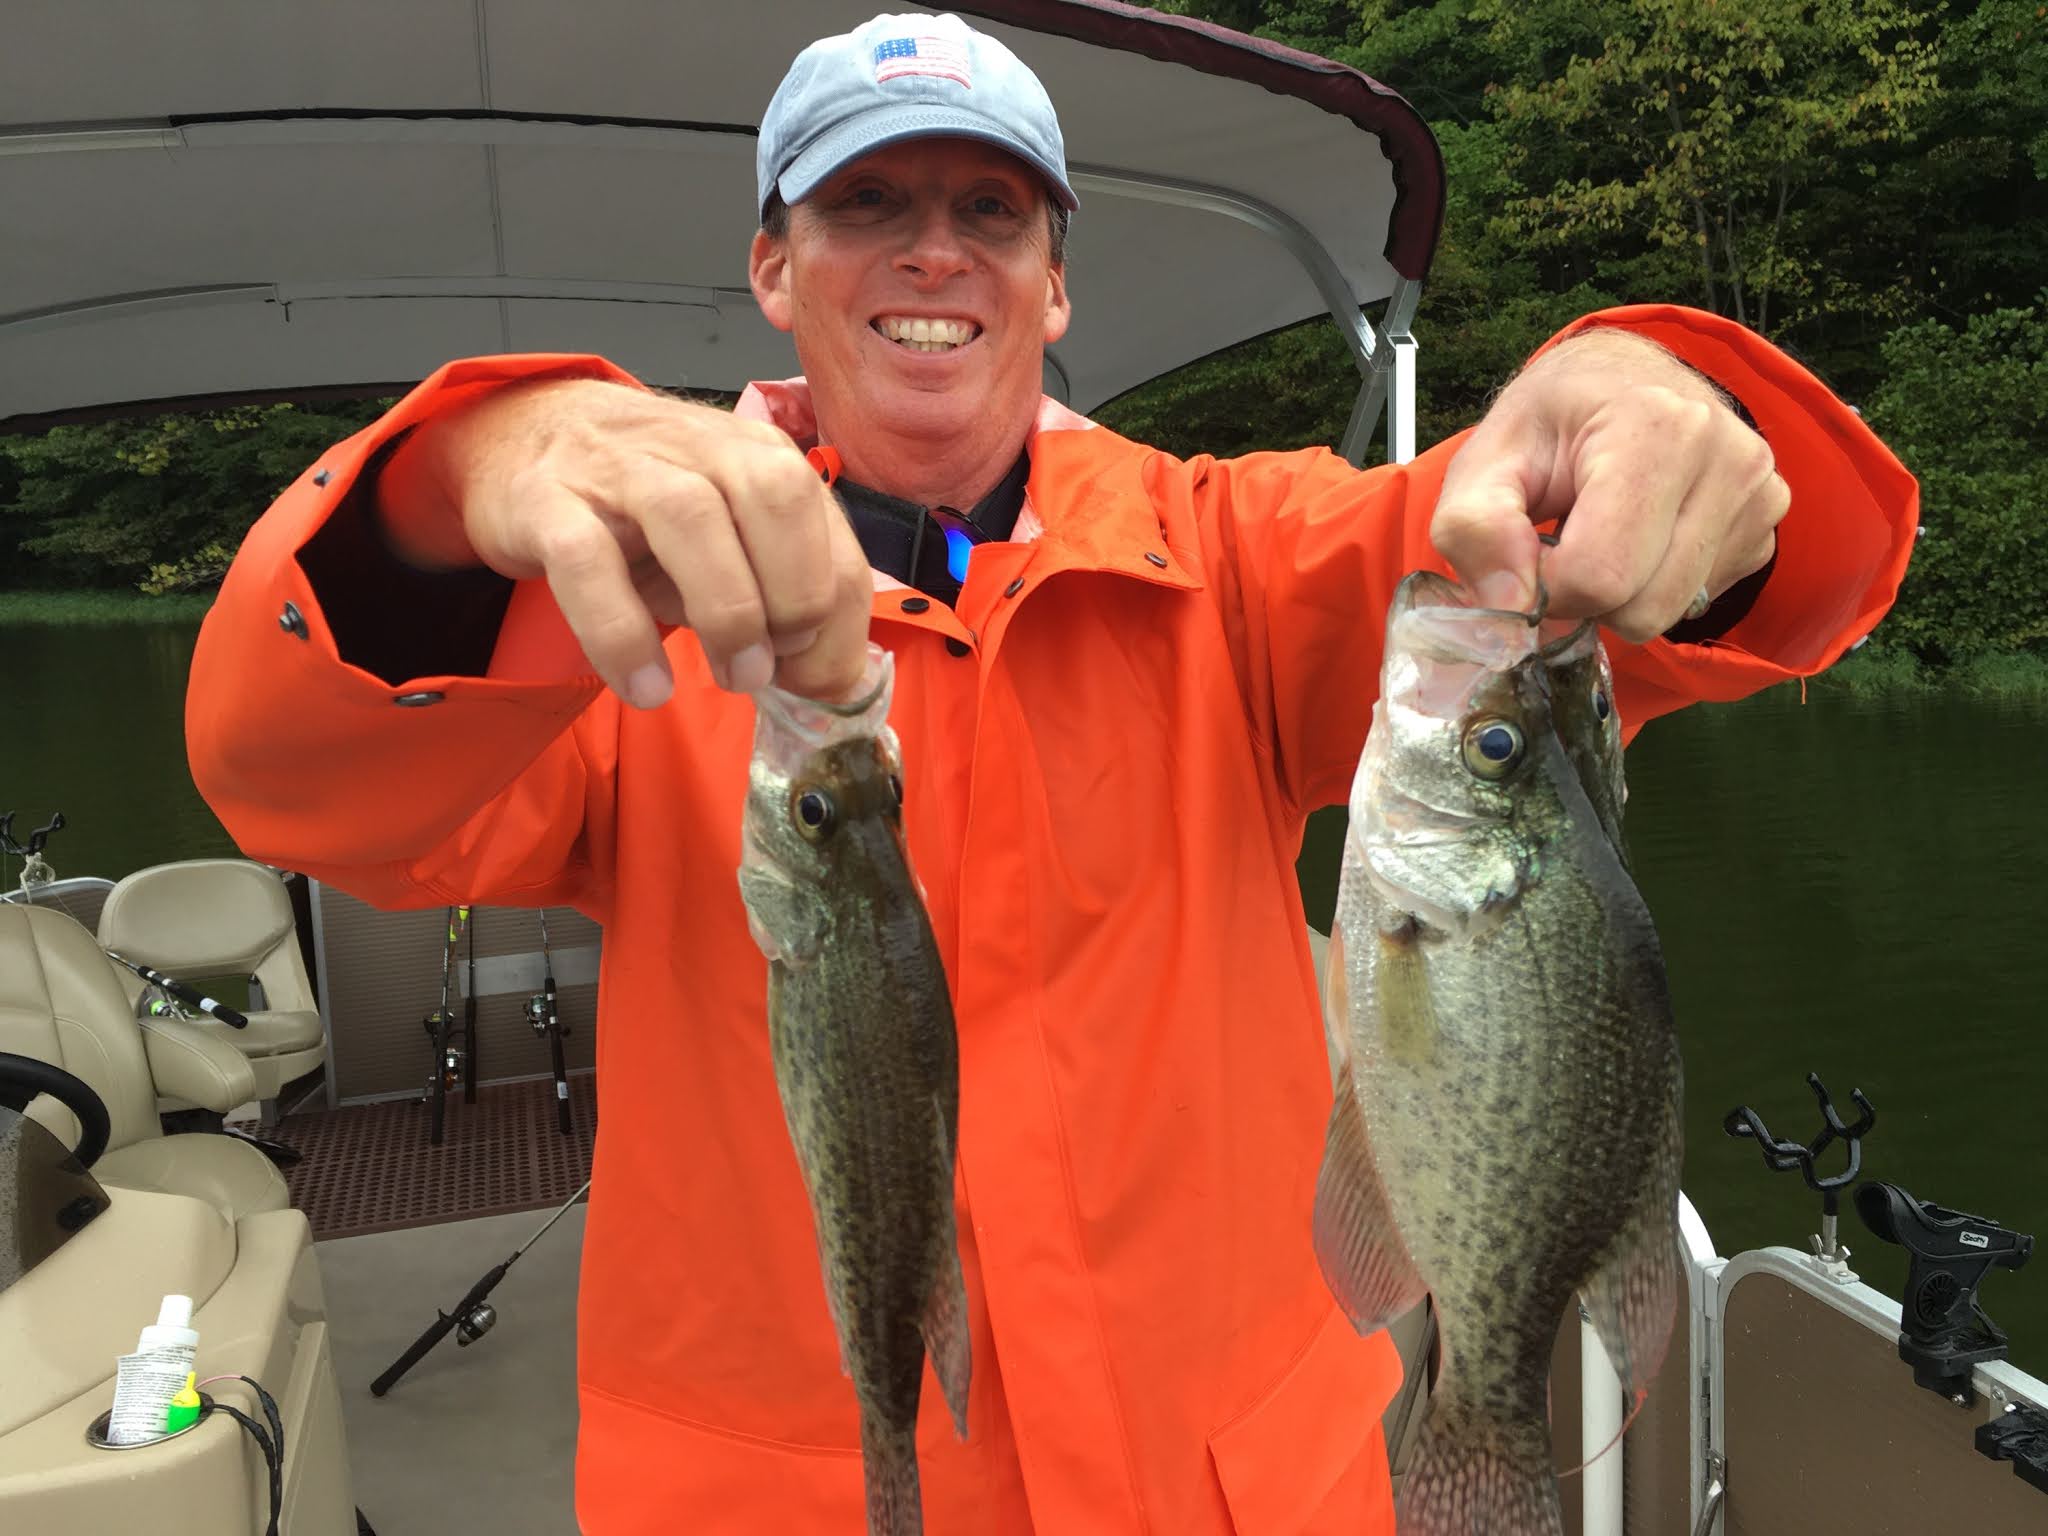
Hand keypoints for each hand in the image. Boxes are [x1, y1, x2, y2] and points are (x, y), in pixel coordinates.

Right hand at [377, 379, 872, 705]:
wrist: (524, 436)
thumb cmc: (644, 506)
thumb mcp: (726, 540)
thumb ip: (784, 594)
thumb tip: (834, 680)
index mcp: (755, 453)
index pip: (827, 524)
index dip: (839, 613)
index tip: (817, 673)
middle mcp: (696, 447)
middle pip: (775, 497)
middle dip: (796, 597)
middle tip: (776, 667)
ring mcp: (618, 468)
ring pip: (689, 517)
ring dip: (729, 612)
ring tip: (736, 678)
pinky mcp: (546, 501)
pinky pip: (586, 562)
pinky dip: (622, 633)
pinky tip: (646, 687)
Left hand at [1429, 330, 1787, 640]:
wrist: (1619, 379)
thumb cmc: (1550, 422)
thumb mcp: (1485, 460)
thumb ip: (1473, 529)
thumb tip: (1510, 606)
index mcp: (1658, 427)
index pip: (1598, 575)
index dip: (1544, 588)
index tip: (1530, 550)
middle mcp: (1728, 458)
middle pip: (1641, 606)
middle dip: (1585, 597)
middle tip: (1565, 541)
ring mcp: (1759, 494)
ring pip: (1670, 614)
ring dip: (1620, 596)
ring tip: (1605, 532)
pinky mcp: (1767, 526)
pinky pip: (1698, 602)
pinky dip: (1656, 586)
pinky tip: (1643, 535)